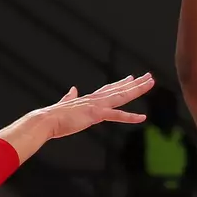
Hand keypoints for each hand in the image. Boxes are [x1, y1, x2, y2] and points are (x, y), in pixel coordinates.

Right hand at [34, 74, 155, 140]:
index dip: (122, 83)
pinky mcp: (96, 114)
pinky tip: (142, 117)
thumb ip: (69, 97)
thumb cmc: (54, 116)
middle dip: (136, 83)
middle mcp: (96, 99)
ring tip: (150, 83)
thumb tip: (72, 90)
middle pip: (120, 89)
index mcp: (89, 98)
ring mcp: (97, 106)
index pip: (109, 89)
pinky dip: (130, 117)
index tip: (132, 77)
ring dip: (138, 89)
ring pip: (122, 96)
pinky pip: (117, 116)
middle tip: (149, 76)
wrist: (46, 120)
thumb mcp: (64, 104)